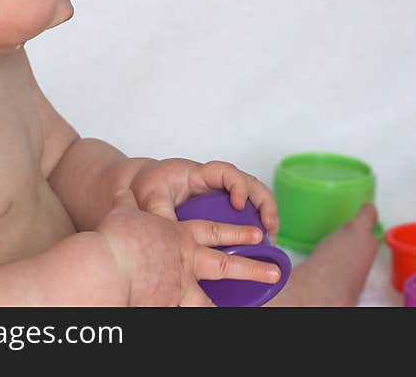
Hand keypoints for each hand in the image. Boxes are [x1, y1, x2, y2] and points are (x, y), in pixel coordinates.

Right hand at [98, 189, 281, 305]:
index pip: (214, 231)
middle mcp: (185, 261)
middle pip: (225, 264)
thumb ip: (127, 206)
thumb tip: (122, 193)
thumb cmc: (115, 239)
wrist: (109, 267)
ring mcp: (179, 287)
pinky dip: (202, 316)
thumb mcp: (123, 214)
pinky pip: (189, 316)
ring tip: (252, 312)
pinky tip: (217, 319)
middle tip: (276, 272)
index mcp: (178, 235)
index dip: (237, 231)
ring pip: (210, 300)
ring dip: (228, 307)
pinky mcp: (169, 308)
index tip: (257, 235)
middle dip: (252, 268)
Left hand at [129, 158, 279, 241]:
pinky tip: (263, 243)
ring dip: (267, 213)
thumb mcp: (150, 197)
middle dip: (264, 202)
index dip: (238, 186)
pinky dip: (260, 223)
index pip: (227, 172)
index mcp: (200, 173)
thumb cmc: (148, 186)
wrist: (144, 185)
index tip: (239, 205)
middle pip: (250, 182)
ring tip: (271, 238)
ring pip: (254, 195)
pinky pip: (249, 210)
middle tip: (269, 227)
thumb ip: (160, 212)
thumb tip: (169, 233)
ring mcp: (222, 193)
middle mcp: (216, 180)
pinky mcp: (224, 207)